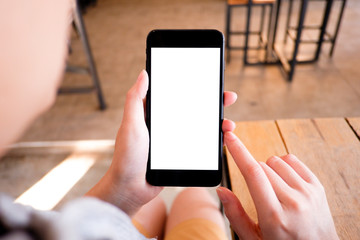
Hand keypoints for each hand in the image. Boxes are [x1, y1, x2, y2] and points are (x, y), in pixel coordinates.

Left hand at [87, 70, 236, 215]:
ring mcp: (176, 139)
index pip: (178, 94)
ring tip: (229, 124)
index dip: (194, 86)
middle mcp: (167, 125)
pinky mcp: (182, 154)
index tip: (209, 80)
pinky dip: (214, 140)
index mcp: (155, 114)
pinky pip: (201, 144)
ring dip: (217, 123)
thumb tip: (144, 73)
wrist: (131, 189)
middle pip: (194, 109)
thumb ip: (135, 99)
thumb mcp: (131, 124)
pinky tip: (223, 139)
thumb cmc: (126, 157)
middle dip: (213, 102)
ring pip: (201, 126)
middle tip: (228, 97)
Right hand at [217, 132, 338, 239]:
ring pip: (275, 161)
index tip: (229, 137)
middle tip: (260, 194)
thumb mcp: (254, 238)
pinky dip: (282, 166)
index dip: (238, 152)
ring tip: (273, 190)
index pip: (252, 173)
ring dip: (268, 170)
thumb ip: (235, 214)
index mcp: (274, 216)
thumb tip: (221, 190)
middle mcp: (293, 201)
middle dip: (253, 174)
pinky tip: (283, 182)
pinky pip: (292, 160)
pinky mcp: (317, 186)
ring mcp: (308, 192)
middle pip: (262, 166)